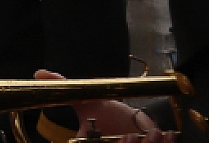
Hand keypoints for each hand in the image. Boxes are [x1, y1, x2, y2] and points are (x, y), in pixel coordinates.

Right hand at [31, 72, 173, 141]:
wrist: (130, 121)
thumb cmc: (106, 116)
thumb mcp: (85, 103)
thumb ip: (66, 89)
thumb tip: (38, 73)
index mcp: (94, 142)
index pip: (96, 142)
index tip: (125, 136)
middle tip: (133, 135)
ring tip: (154, 133)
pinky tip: (170, 134)